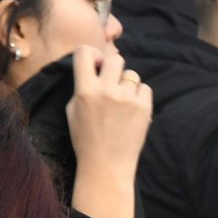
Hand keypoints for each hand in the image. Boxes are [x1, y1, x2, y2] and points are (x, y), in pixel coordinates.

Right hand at [65, 45, 151, 178]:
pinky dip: (139, 95)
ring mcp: (128, 100)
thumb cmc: (86, 138)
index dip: (91, 54)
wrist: (107, 165)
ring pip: (131, 75)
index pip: (84, 52)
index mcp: (85, 91)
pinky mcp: (144, 109)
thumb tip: (95, 64)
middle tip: (110, 80)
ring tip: (121, 102)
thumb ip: (82, 85)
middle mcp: (107, 92)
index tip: (94, 64)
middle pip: (115, 59)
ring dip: (126, 84)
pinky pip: (144, 88)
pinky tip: (131, 109)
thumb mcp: (72, 110)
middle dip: (112, 67)